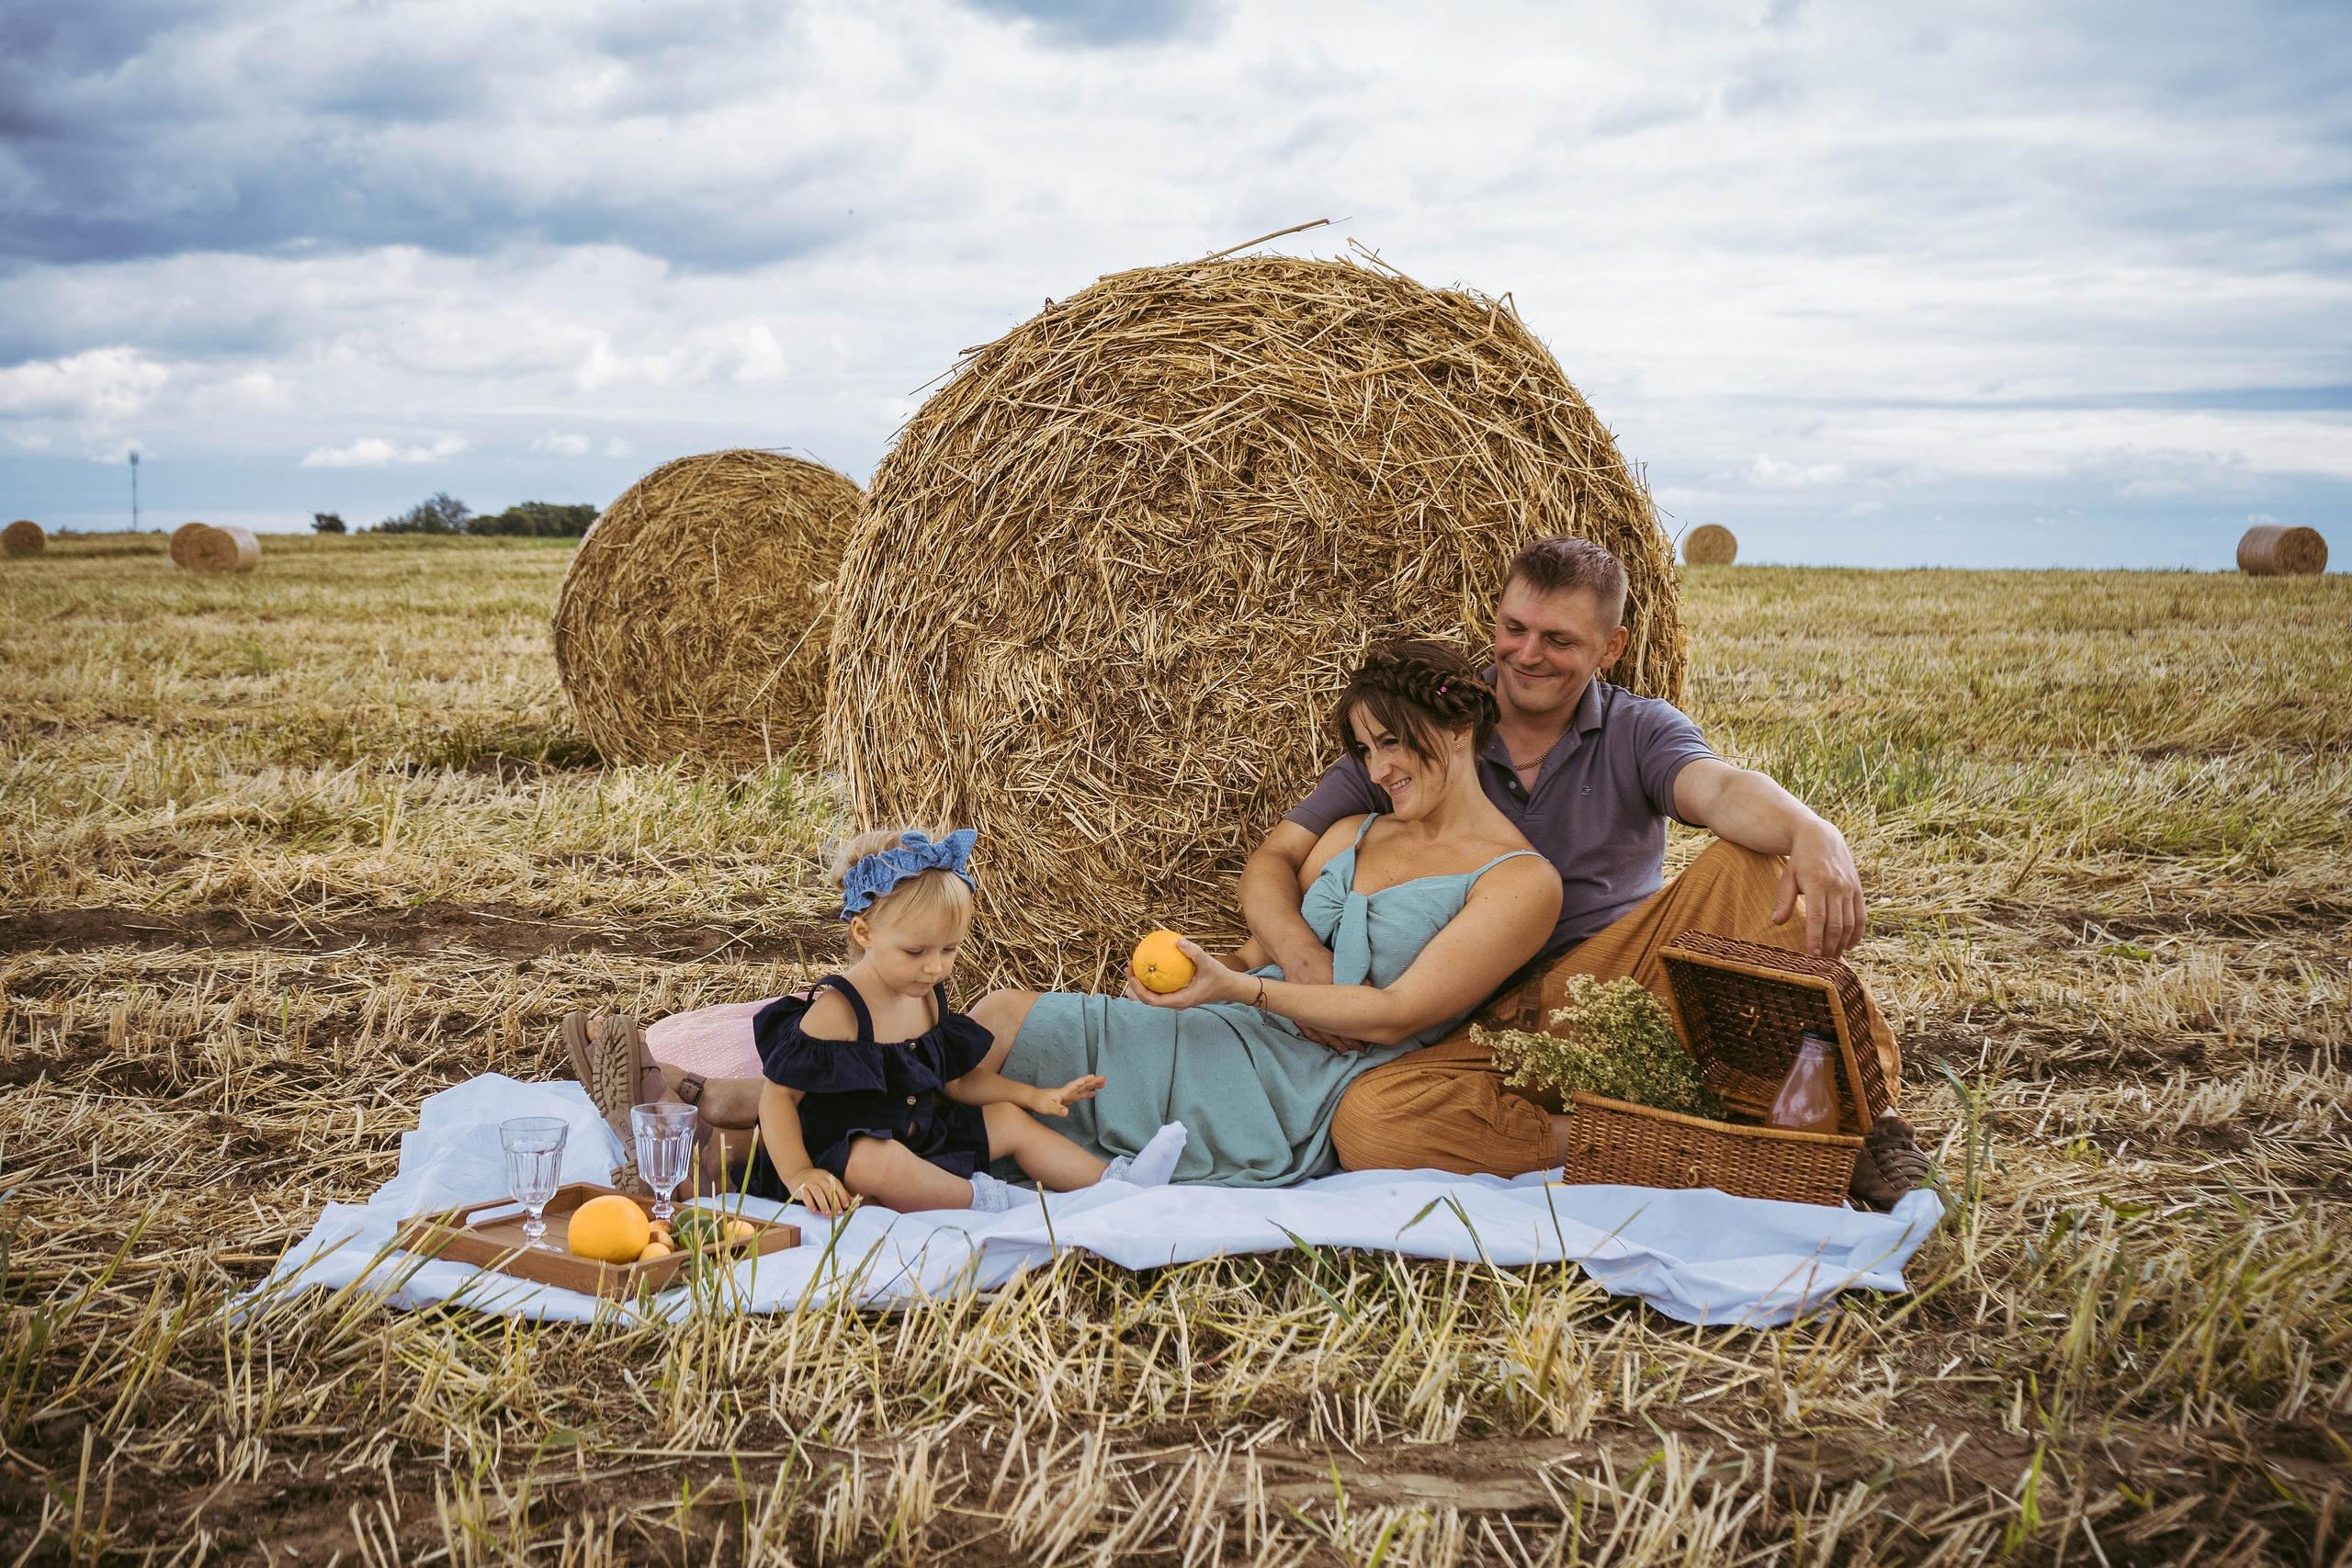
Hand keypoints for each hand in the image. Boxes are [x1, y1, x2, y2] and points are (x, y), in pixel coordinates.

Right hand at [784, 1167, 852, 1216]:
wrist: (797, 1174)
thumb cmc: (816, 1182)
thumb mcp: (828, 1184)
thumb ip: (840, 1192)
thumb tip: (853, 1202)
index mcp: (828, 1177)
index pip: (837, 1186)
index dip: (842, 1195)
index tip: (846, 1206)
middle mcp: (819, 1177)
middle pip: (828, 1189)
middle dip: (834, 1202)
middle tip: (838, 1213)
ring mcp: (809, 1182)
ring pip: (818, 1192)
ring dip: (823, 1204)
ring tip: (827, 1215)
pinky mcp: (800, 1188)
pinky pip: (806, 1196)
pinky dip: (810, 1204)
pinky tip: (814, 1211)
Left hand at [1028, 1076, 1104, 1115]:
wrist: (1034, 1099)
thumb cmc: (1040, 1103)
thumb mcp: (1047, 1108)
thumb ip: (1057, 1110)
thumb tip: (1066, 1112)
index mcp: (1064, 1092)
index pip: (1076, 1085)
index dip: (1084, 1081)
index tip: (1093, 1076)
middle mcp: (1068, 1091)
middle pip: (1082, 1085)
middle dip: (1093, 1082)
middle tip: (1104, 1078)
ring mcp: (1068, 1095)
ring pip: (1082, 1089)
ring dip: (1092, 1086)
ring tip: (1103, 1083)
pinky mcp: (1068, 1099)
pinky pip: (1080, 1094)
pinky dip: (1087, 1093)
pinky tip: (1092, 1094)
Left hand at [1122, 938, 1246, 1009]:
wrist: (1229, 987)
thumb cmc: (1219, 976)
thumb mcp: (1209, 963)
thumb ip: (1194, 952)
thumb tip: (1178, 941)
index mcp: (1181, 1001)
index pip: (1153, 1000)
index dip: (1138, 990)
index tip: (1132, 975)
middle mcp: (1176, 1003)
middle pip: (1147, 1000)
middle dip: (1134, 986)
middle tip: (1128, 967)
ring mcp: (1176, 1000)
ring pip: (1152, 997)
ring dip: (1140, 984)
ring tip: (1132, 967)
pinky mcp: (1178, 995)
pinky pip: (1160, 990)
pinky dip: (1151, 981)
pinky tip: (1148, 966)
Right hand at [1267, 936, 1367, 1051]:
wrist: (1295, 954)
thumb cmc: (1320, 958)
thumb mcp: (1341, 964)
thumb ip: (1358, 979)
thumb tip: (1374, 993)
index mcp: (1329, 988)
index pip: (1346, 1014)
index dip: (1357, 1028)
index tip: (1367, 1037)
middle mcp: (1316, 1001)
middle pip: (1334, 1027)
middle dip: (1347, 1040)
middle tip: (1360, 1050)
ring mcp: (1304, 1008)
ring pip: (1321, 1032)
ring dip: (1333, 1043)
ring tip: (1345, 1051)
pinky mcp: (1296, 1010)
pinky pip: (1307, 1029)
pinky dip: (1316, 1038)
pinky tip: (1325, 1045)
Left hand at [1773, 818, 1867, 957]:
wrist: (1822, 837)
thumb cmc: (1800, 860)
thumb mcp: (1788, 876)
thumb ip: (1784, 899)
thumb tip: (1776, 922)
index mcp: (1817, 883)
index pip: (1818, 917)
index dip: (1815, 938)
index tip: (1812, 956)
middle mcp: (1837, 886)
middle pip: (1835, 924)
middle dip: (1829, 946)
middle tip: (1821, 965)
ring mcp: (1850, 889)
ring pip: (1849, 923)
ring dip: (1841, 944)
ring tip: (1832, 959)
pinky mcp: (1858, 890)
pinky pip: (1861, 917)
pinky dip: (1857, 934)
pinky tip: (1848, 947)